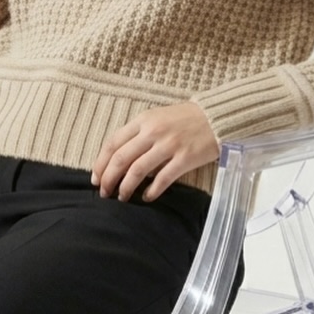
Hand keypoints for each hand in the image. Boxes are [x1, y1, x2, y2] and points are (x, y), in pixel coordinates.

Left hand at [92, 102, 219, 202]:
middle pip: (121, 159)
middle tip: (104, 192)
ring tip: (121, 197)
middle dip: (108, 179)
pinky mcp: (184, 159)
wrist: (217, 116)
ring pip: (137, 171)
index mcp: (143, 120)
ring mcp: (169, 145)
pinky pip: (162, 179)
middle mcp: (153, 132)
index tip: (96, 178)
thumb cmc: (185, 118)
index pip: (113, 143)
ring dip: (125, 187)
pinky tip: (146, 197)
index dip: (101, 163)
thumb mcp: (157, 116)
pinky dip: (151, 191)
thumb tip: (118, 156)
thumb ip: (138, 133)